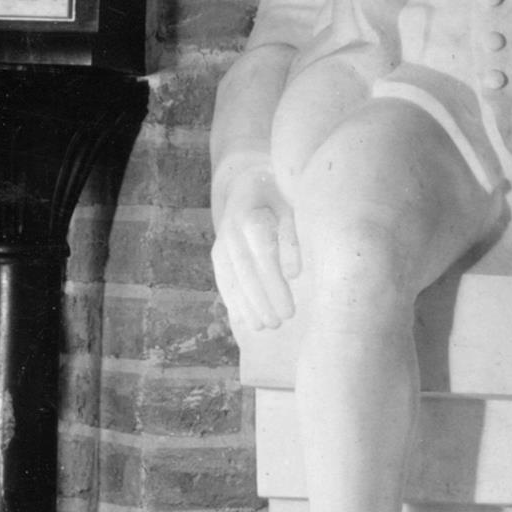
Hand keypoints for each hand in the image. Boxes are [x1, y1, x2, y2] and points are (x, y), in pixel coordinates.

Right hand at [211, 161, 301, 337]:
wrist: (250, 184)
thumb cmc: (282, 197)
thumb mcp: (293, 205)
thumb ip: (293, 236)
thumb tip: (293, 274)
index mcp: (251, 211)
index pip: (261, 251)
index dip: (274, 283)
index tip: (290, 309)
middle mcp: (230, 228)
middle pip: (244, 270)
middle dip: (261, 300)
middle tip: (280, 323)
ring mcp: (221, 242)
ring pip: (230, 278)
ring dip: (246, 306)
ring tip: (264, 327)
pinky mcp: (218, 254)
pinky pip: (223, 280)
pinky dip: (233, 301)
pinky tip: (245, 320)